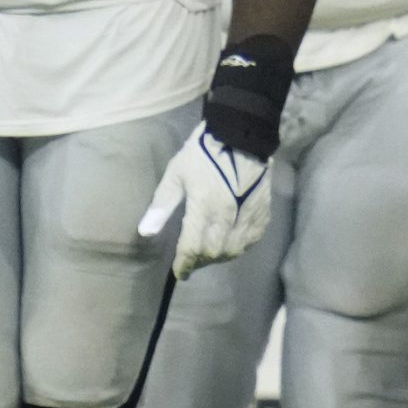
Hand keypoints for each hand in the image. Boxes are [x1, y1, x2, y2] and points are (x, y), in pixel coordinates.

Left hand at [138, 121, 272, 279]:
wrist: (241, 135)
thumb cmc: (203, 154)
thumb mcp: (176, 174)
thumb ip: (162, 205)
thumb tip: (145, 232)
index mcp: (203, 206)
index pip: (192, 248)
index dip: (184, 264)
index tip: (179, 272)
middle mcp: (227, 215)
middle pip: (213, 253)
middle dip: (200, 261)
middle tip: (192, 260)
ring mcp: (247, 214)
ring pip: (234, 250)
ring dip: (219, 257)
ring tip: (210, 253)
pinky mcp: (262, 210)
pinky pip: (252, 240)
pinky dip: (240, 247)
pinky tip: (231, 242)